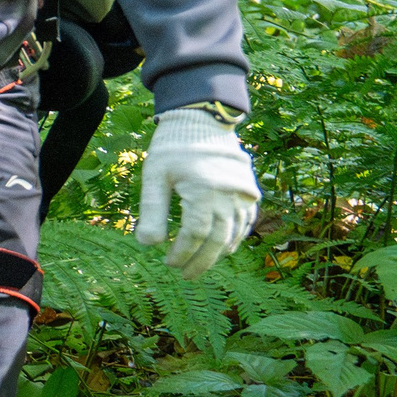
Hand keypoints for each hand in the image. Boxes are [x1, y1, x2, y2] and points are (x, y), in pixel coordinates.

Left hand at [137, 106, 260, 279]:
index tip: (169, 263)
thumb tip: (147, 245)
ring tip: (200, 265)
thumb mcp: (155, 176)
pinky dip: (235, 238)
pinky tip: (224, 248)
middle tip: (185, 275)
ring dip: (218, 253)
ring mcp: (243, 194)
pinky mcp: (250, 191)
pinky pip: (246, 222)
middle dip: (201, 261)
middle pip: (217, 239)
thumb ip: (152, 210)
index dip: (182, 252)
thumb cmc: (173, 147)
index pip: (195, 234)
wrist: (202, 121)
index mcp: (204, 190)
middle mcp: (228, 195)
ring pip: (234, 233)